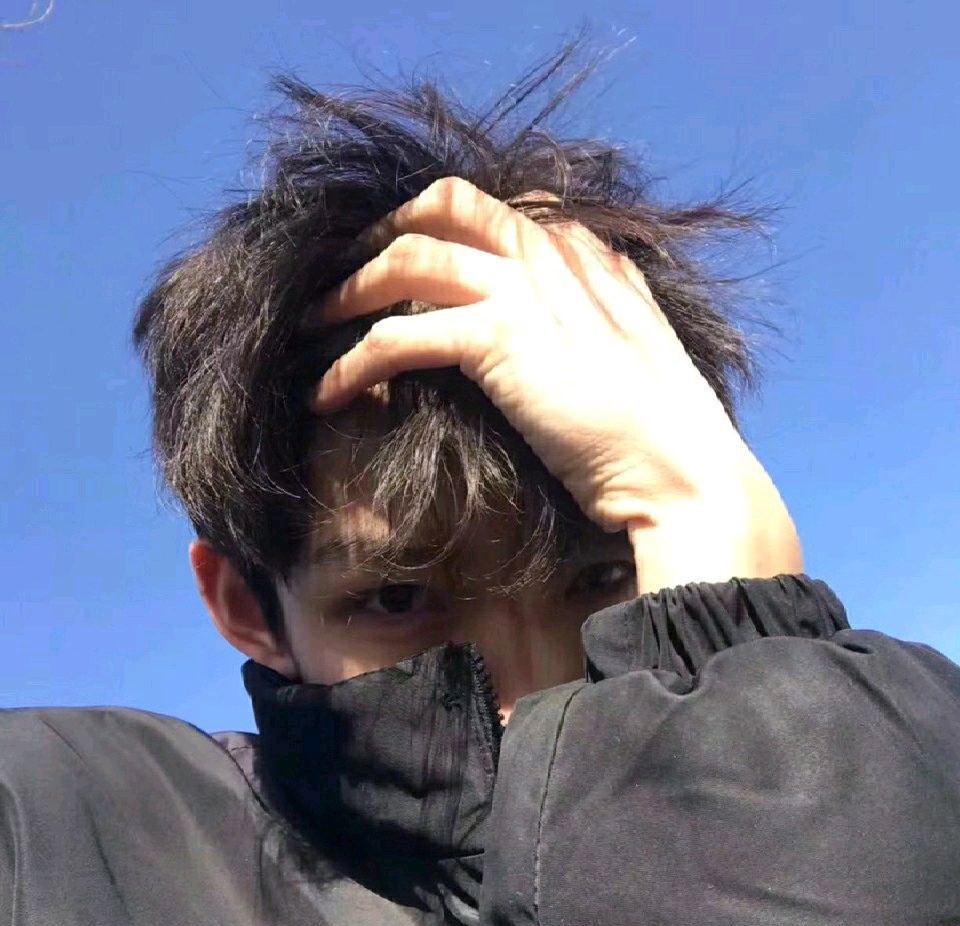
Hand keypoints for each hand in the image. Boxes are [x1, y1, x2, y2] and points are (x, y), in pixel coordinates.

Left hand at [309, 178, 801, 593]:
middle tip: (341, 281)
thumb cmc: (658, 430)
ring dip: (349, 292)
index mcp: (582, 253)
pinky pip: (399, 336)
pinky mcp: (499, 339)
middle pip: (441, 205)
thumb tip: (572, 296)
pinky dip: (354, 361)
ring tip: (312, 327)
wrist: (681, 472)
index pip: (490, 207)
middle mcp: (550, 255)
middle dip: (380, 236)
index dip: (429, 226)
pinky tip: (330, 391)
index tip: (390, 263)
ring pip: (408, 258)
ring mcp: (525, 291)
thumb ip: (602, 304)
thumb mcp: (632, 349)